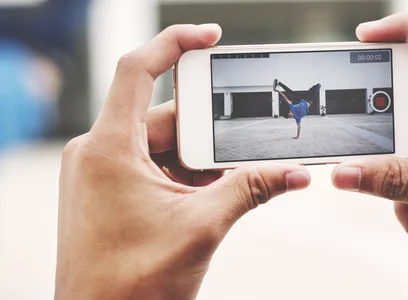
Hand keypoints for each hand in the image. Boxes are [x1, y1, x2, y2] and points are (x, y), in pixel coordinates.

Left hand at [56, 24, 310, 299]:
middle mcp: (99, 154)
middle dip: (210, 132)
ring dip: (201, 161)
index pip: (137, 69)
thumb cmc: (132, 286)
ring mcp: (102, 175)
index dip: (175, 43)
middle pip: (165, 117)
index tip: (211, 36)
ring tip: (233, 179)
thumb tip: (295, 174)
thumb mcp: (202, 227)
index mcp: (108, 149)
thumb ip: (250, 190)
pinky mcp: (110, 194)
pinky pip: (154, 168)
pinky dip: (186, 176)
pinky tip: (212, 194)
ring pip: (164, 147)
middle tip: (247, 142)